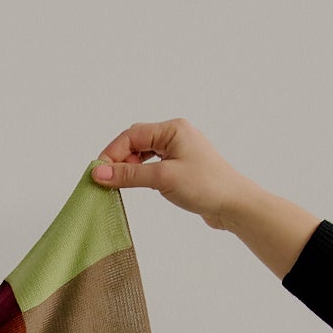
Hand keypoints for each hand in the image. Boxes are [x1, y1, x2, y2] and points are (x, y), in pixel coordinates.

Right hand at [89, 117, 254, 228]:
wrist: (234, 204)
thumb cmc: (205, 186)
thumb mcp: (163, 178)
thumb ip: (129, 175)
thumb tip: (99, 174)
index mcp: (173, 129)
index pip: (132, 135)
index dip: (112, 153)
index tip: (98, 174)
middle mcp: (175, 135)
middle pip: (135, 141)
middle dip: (118, 159)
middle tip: (106, 181)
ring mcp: (178, 150)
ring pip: (142, 153)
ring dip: (128, 167)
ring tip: (119, 185)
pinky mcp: (179, 165)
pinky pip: (151, 164)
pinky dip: (139, 173)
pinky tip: (136, 184)